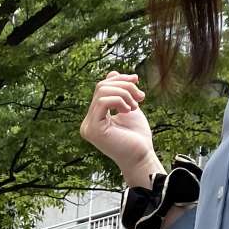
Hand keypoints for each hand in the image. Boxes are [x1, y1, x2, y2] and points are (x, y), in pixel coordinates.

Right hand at [80, 72, 161, 188]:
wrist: (141, 155)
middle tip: (140, 96)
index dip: (120, 79)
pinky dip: (120, 100)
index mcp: (94, 117)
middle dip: (124, 85)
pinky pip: (103, 101)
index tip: (137, 83)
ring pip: (102, 92)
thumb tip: (111, 72)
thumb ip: (119, 92)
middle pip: (101, 87)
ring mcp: (88, 127)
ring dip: (125, 93)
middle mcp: (88, 122)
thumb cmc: (136, 136)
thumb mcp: (128, 106)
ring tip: (136, 106)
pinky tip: (129, 111)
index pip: (102, 87)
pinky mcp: (92, 130)